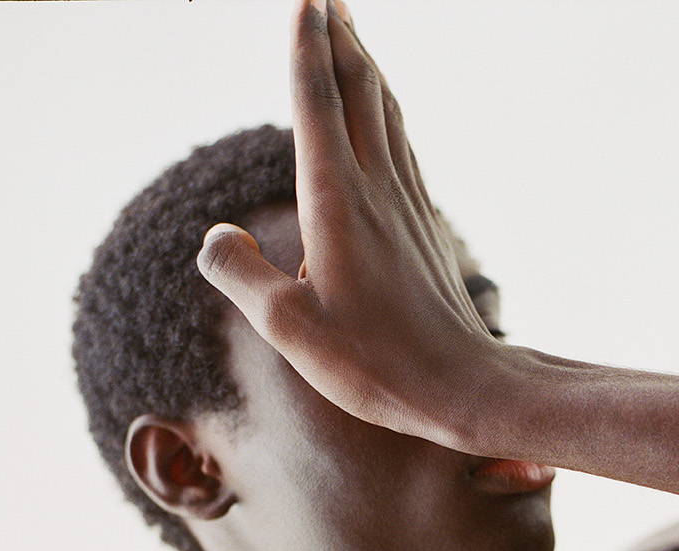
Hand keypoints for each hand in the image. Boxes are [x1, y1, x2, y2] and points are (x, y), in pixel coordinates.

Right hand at [197, 0, 502, 446]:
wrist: (463, 387)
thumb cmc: (376, 364)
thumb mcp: (288, 329)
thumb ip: (241, 275)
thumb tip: (215, 236)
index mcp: (338, 202)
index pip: (317, 105)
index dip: (306, 49)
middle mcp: (378, 190)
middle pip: (359, 93)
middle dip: (340, 40)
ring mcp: (408, 206)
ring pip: (386, 116)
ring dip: (367, 69)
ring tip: (352, 36)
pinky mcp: (424, 228)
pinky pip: (402, 150)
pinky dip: (387, 114)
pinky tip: (386, 117)